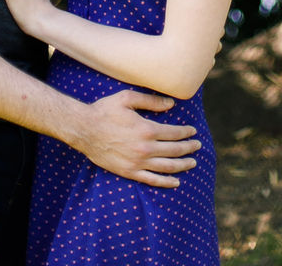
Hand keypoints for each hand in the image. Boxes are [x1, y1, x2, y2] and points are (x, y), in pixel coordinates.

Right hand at [75, 88, 199, 187]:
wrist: (84, 130)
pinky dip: (166, 182)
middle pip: (174, 150)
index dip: (186, 132)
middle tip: (197, 146)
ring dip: (183, 165)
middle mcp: (145, 148)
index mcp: (146, 129)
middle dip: (189, 148)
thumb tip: (171, 104)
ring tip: (193, 163)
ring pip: (167, 167)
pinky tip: (176, 182)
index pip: (174, 133)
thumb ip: (151, 101)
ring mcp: (138, 162)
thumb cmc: (105, 110)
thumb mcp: (127, 98)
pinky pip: (152, 180)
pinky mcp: (129, 172)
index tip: (193, 131)